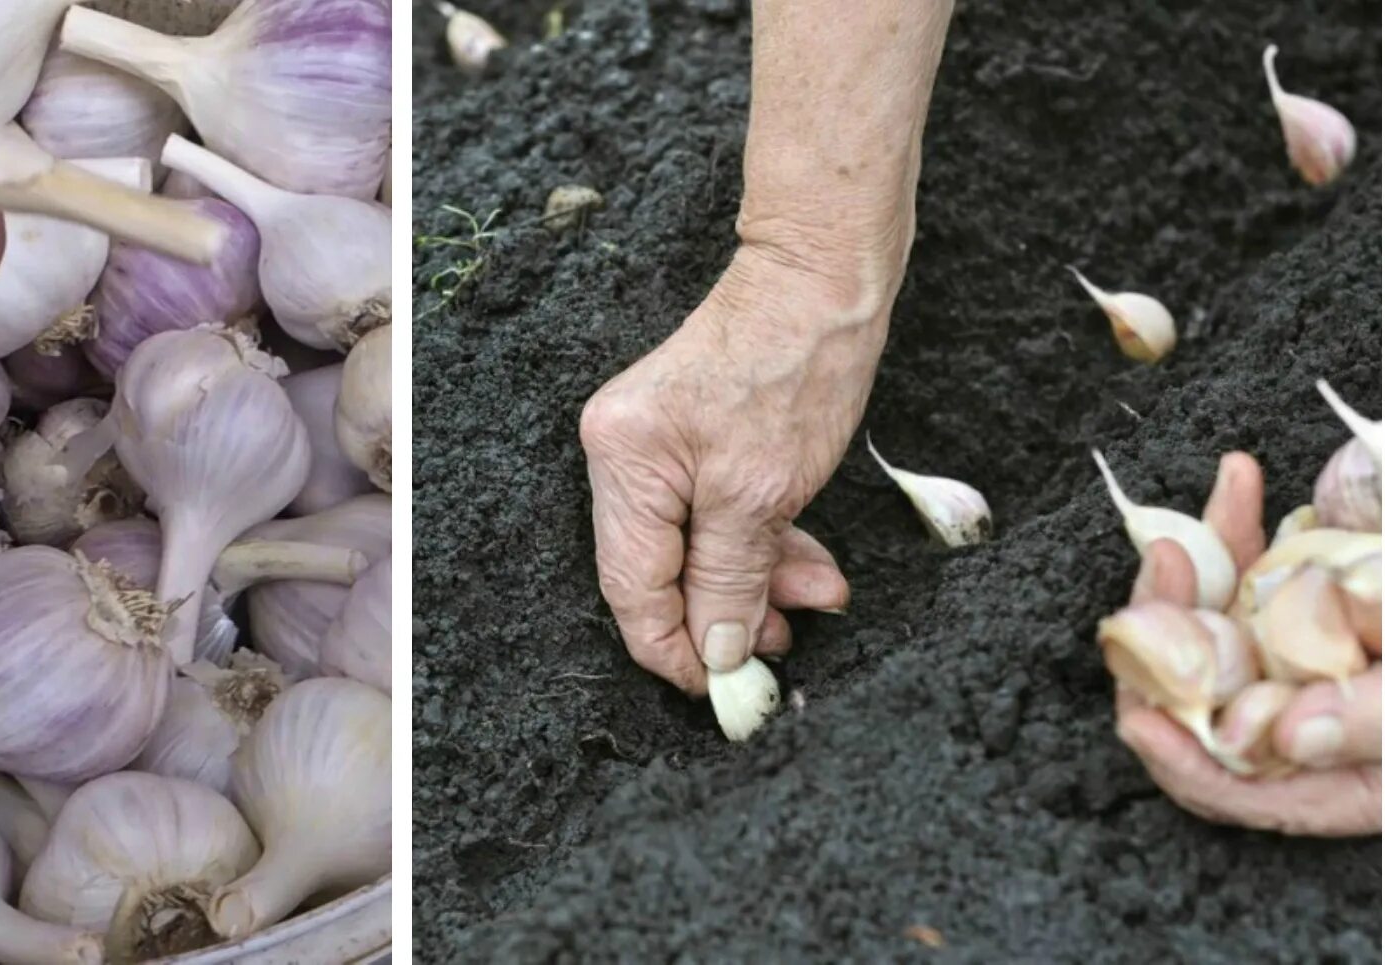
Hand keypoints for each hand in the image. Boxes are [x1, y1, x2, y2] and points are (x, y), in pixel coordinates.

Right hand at [578, 247, 886, 693]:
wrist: (823, 277)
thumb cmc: (795, 365)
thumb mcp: (764, 493)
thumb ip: (730, 579)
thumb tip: (716, 651)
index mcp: (622, 464)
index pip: (632, 589)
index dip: (676, 650)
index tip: (724, 689)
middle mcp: (622, 454)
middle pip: (661, 571)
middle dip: (727, 613)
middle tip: (785, 647)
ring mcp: (654, 443)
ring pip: (696, 545)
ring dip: (756, 580)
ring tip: (817, 598)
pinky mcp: (691, 436)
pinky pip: (714, 513)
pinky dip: (759, 542)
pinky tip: (806, 562)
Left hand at [1117, 453, 1380, 835]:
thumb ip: (1380, 717)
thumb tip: (1291, 736)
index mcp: (1348, 776)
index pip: (1243, 788)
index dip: (1184, 762)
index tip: (1141, 716)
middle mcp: (1312, 719)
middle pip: (1203, 697)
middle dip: (1166, 640)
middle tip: (1164, 576)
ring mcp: (1305, 649)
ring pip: (1212, 623)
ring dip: (1193, 571)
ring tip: (1182, 534)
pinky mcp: (1312, 587)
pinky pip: (1253, 564)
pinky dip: (1239, 524)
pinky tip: (1241, 475)